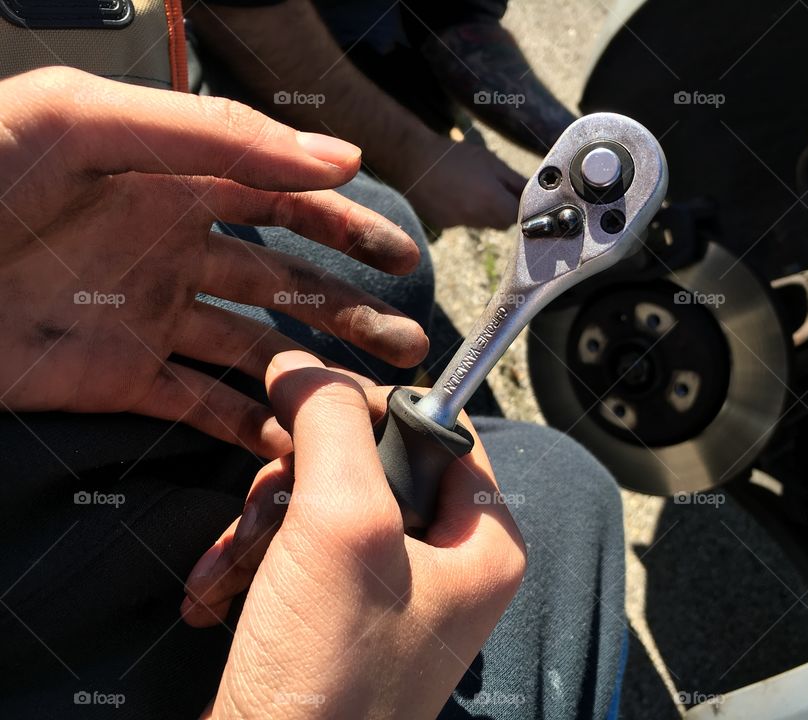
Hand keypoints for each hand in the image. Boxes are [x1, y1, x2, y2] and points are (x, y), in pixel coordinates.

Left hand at [0, 67, 428, 457]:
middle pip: (286, 281)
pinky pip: (201, 404)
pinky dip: (250, 425)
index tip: (400, 257)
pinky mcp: (119, 379)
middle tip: (408, 341)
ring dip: (316, 372)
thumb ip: (216, 133)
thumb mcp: (85, 121)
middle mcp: (173, 248)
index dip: (347, 226)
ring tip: (370, 397)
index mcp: (172, 180)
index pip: (284, 201)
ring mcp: (150, 317)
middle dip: (351, 310)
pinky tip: (293, 438)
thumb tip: (336, 160)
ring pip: (256, 348)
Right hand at [182, 351, 525, 719]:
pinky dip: (251, 563)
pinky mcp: (339, 618)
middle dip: (299, 480)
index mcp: (483, 542)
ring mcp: (391, 594)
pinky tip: (218, 594)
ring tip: (235, 563)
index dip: (373, 409)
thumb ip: (332, 427)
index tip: (309, 407)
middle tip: (266, 504)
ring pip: (323, 505)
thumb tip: (304, 368)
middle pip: (372, 465)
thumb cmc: (325, 673)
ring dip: (263, 524)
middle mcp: (447, 566)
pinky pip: (297, 553)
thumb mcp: (340, 524)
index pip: (443, 430)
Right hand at [403, 135, 525, 230]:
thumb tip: (532, 192)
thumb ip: (515, 181)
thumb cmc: (454, 156)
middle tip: (494, 188)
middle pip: (501, 223)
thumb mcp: (490, 161)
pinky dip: (463, 211)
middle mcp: (477, 218)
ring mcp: (459, 224)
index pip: (517, 216)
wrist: (412, 159)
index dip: (519, 205)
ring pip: (482, 223)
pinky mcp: (444, 225)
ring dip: (483, 210)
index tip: (516, 195)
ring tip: (471, 187)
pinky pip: (462, 222)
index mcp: (492, 202)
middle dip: (503, 208)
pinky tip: (453, 193)